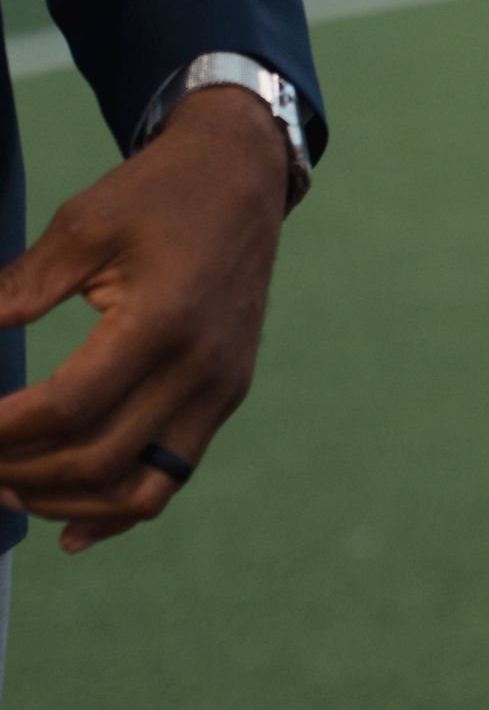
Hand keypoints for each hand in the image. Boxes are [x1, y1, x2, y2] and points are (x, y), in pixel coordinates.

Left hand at [0, 89, 290, 553]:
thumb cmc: (156, 194)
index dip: (3, 429)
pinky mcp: (226, 395)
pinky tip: (68, 533)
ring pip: (138, 489)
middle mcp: (199, 367)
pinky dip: (118, 514)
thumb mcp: (81, 225)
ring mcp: (220, 389)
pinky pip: (171, 476)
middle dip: (20, 471)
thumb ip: (19, 289)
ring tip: (8, 490)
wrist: (243, 176)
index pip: (67, 407)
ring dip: (64, 504)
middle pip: (97, 459)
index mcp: (162, 320)